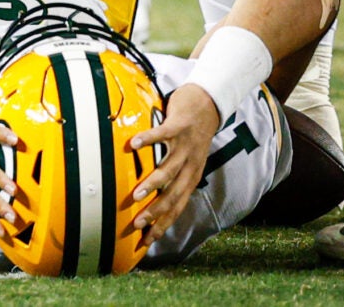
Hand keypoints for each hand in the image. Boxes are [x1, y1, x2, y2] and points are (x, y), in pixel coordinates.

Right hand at [126, 83, 222, 236]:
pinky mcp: (179, 125)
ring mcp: (185, 145)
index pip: (177, 207)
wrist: (210, 103)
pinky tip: (133, 145)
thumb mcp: (190, 159)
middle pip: (173, 194)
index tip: (146, 240)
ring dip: (153, 184)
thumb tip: (155, 194)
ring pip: (169, 169)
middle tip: (137, 224)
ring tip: (136, 195)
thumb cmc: (194, 133)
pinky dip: (148, 139)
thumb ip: (176, 175)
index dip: (163, 224)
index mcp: (192, 175)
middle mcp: (190, 164)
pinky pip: (162, 134)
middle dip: (155, 212)